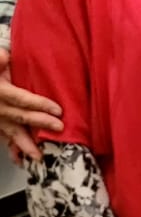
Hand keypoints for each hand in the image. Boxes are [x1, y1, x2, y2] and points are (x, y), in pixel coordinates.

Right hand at [0, 47, 61, 163]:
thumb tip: (3, 57)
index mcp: (0, 92)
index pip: (21, 99)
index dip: (39, 104)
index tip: (57, 110)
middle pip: (20, 117)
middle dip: (40, 123)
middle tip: (59, 128)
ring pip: (11, 133)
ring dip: (25, 145)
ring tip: (39, 156)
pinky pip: (5, 138)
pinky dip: (14, 150)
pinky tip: (22, 160)